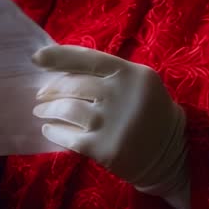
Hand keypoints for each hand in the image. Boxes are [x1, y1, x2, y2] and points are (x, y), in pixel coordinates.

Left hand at [32, 45, 189, 208]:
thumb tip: (60, 70)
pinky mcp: (106, 149)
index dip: (59, 56)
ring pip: (67, 111)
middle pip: (74, 86)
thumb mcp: (138, 83)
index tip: (37, 58)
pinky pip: (69, 137)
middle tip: (41, 95)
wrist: (171, 152)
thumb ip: (108, 74)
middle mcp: (122, 95)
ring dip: (48, 110)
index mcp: (131, 74)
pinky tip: (49, 129)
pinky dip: (54, 132)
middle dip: (51, 89)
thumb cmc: (148, 111)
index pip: (88, 58)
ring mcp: (113, 123)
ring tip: (41, 111)